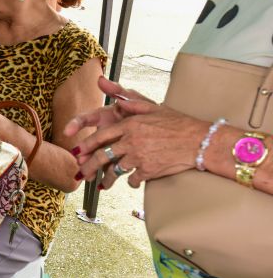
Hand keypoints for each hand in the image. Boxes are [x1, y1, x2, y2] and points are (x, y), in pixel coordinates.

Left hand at [69, 77, 205, 188]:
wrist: (199, 141)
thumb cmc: (177, 122)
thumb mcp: (152, 106)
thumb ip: (129, 101)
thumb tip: (111, 93)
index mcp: (129, 124)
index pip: (100, 136)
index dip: (86, 145)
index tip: (77, 152)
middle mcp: (131, 141)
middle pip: (102, 156)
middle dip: (88, 166)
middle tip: (81, 173)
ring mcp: (139, 157)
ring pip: (115, 170)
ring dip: (106, 178)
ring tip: (100, 184)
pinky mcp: (148, 171)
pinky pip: (132, 179)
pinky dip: (130, 181)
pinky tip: (130, 181)